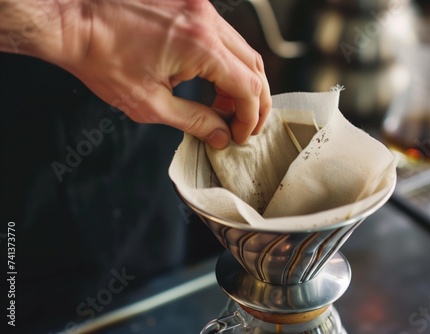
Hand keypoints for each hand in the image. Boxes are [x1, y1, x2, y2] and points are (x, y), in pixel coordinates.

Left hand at [8, 0, 271, 148]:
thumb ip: (194, 121)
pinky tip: (211, 80)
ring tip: (224, 106)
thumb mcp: (149, 103)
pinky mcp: (191, 2)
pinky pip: (223, 36)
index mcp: (200, 46)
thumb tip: (220, 135)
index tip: (239, 135)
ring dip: (241, 81)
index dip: (250, 117)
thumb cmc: (101, 58)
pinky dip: (225, 62)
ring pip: (242, 49)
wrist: (72, 18)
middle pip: (254, 65)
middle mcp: (207, 20)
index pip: (248, 87)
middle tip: (244, 124)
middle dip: (254, 101)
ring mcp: (201, 7)